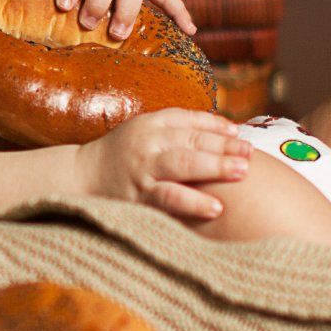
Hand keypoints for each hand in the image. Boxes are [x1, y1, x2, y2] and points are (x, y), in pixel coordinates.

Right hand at [74, 109, 250, 220]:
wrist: (80, 178)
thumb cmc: (123, 155)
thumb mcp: (147, 131)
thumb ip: (182, 127)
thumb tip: (229, 127)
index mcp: (151, 125)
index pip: (190, 122)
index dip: (218, 128)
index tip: (241, 135)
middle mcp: (147, 144)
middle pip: (191, 141)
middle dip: (224, 147)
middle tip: (249, 155)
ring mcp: (142, 171)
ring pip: (183, 165)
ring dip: (215, 167)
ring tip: (241, 173)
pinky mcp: (138, 197)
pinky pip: (169, 199)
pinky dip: (193, 203)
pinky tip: (215, 208)